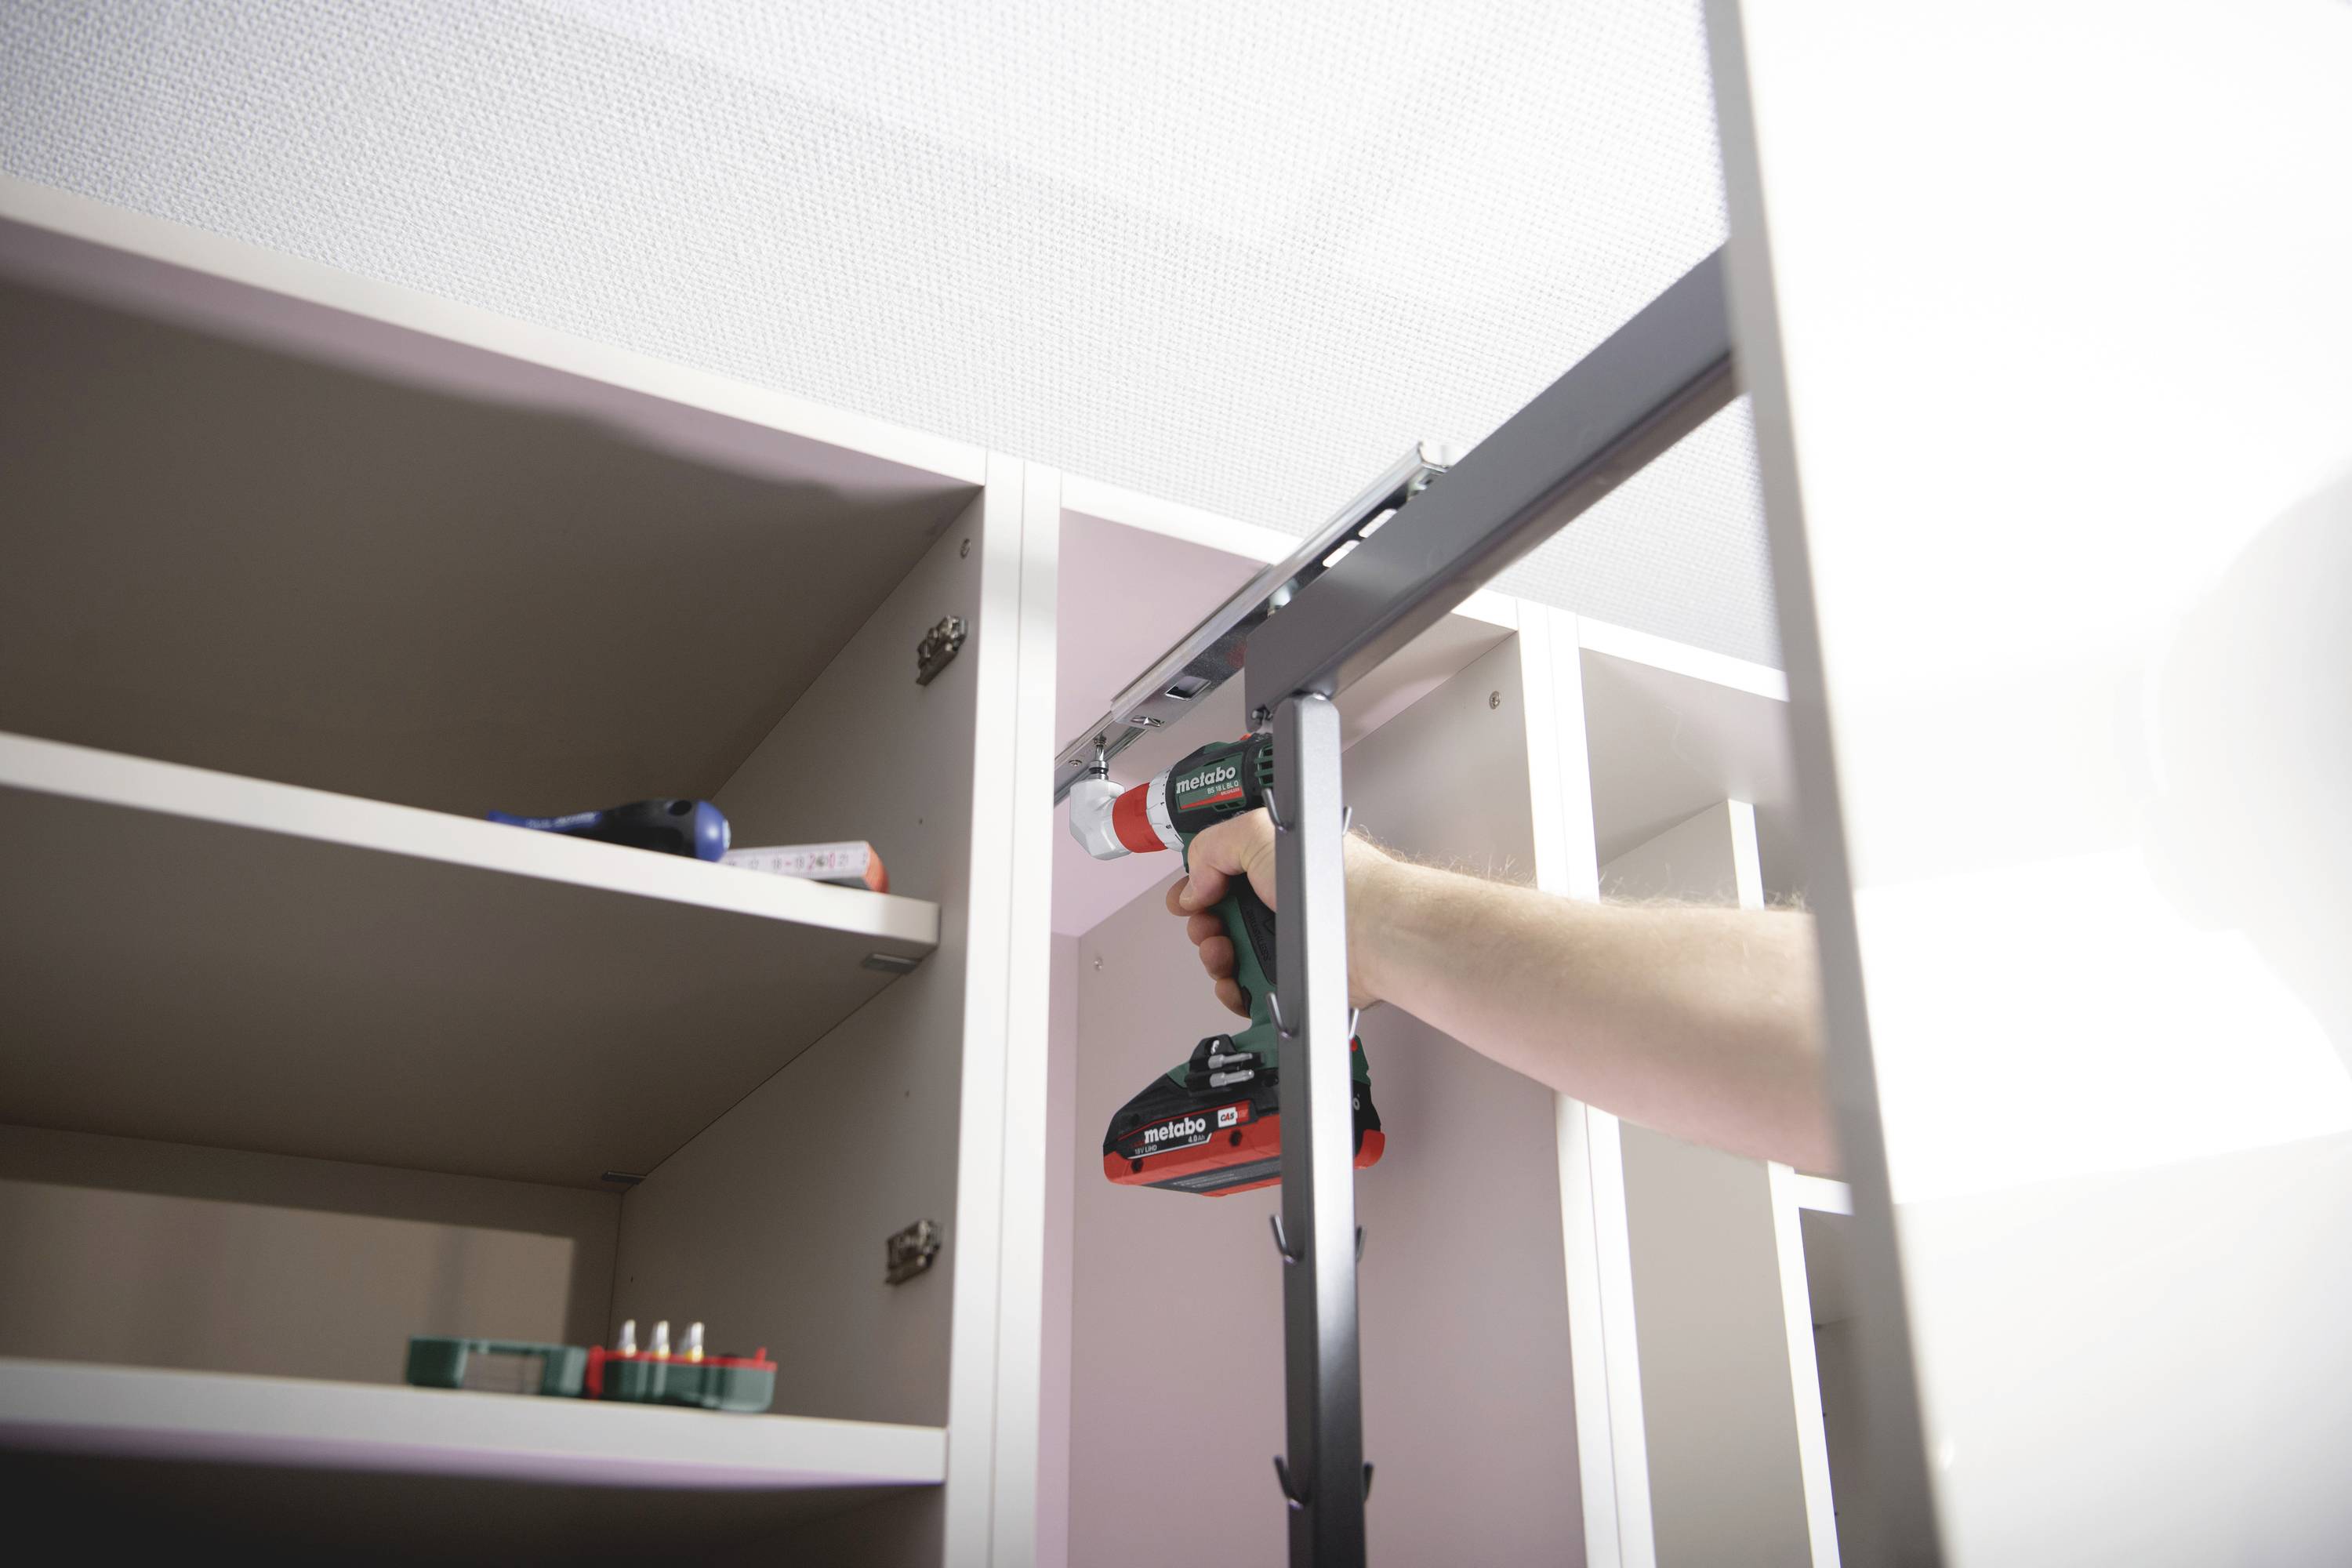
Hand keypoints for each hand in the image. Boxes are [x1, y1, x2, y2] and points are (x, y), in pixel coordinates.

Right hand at [1166, 809, 1387, 1017]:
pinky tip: (1235, 981)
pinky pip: (1247, 989)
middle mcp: (1278, 899)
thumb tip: (1193, 882)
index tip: (1188, 896)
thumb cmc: (1336, 881)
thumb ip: (1212, 847)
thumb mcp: (1256, 833)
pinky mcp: (1290, 976)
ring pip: (1228, 955)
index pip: (1220, 872)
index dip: (1198, 885)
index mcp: (1272, 860)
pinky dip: (1233, 989)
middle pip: (1218, 917)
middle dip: (1202, 923)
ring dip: (1214, 957)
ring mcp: (1284, 939)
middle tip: (1208, 925)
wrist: (1372, 933)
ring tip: (1223, 953)